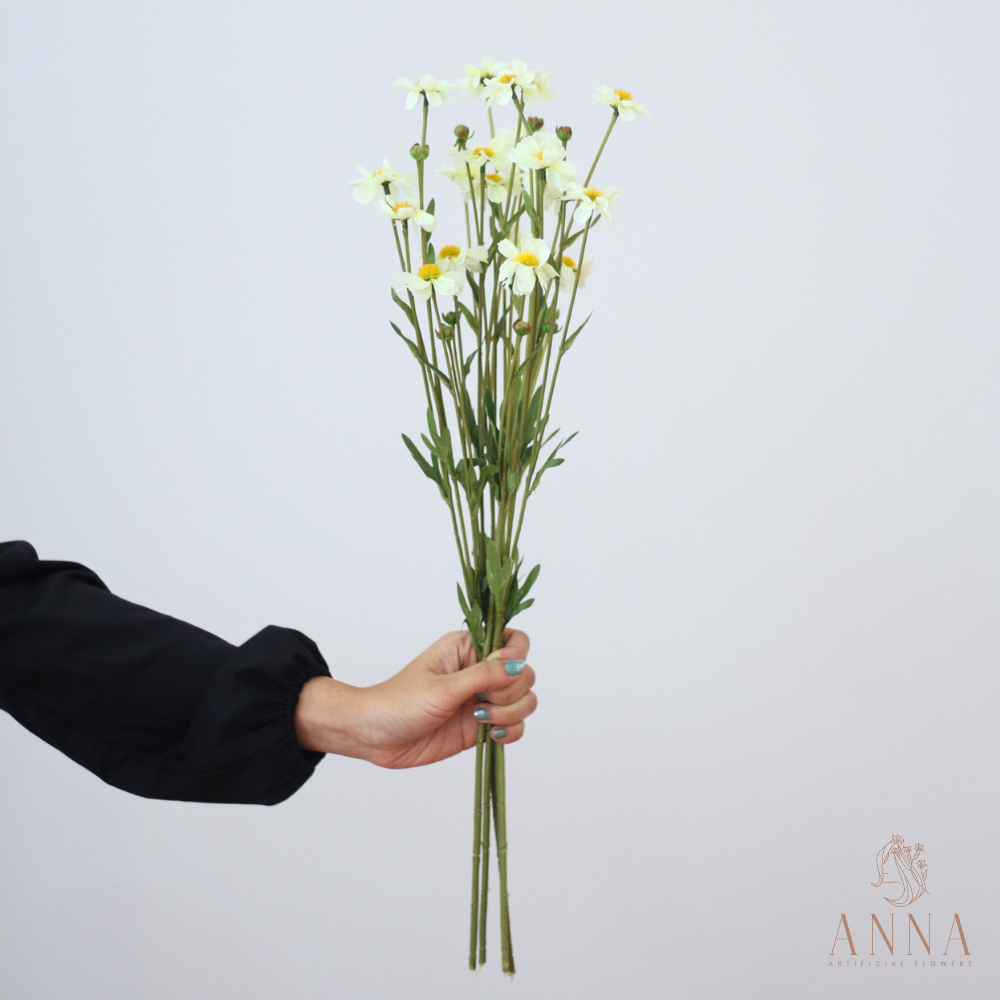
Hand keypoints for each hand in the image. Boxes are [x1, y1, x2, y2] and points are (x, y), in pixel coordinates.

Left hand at [294, 628, 536, 768]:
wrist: (375, 736)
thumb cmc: (399, 702)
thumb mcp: (442, 687)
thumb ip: (483, 676)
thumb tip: (519, 666)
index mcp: (469, 648)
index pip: (515, 641)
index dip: (516, 657)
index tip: (496, 675)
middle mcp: (480, 671)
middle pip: (525, 673)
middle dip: (511, 692)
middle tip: (480, 701)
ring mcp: (483, 699)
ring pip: (525, 700)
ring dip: (511, 713)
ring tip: (481, 719)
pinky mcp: (482, 725)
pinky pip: (515, 726)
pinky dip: (512, 732)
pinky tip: (492, 735)